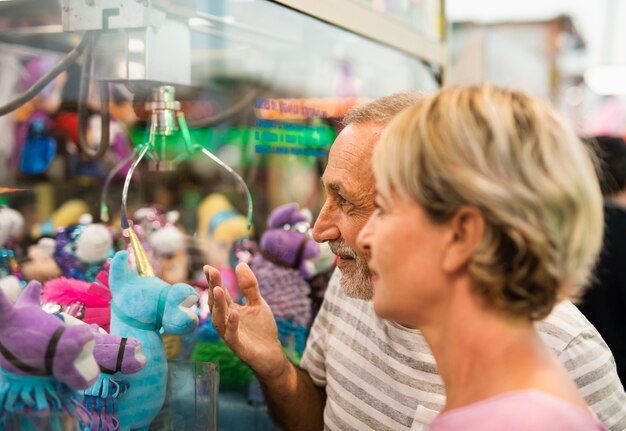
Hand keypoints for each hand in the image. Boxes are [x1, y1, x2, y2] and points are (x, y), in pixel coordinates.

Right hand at [204, 263, 288, 379]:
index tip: (208, 267)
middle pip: (216, 303)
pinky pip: (231, 335)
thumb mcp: (258, 303)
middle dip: (213, 287)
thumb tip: (240, 263)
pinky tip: (235, 313)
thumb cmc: (262, 329)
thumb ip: (249, 286)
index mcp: (230, 309)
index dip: (214, 280)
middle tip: (211, 272)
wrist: (272, 354)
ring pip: (218, 319)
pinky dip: (232, 324)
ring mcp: (230, 334)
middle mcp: (226, 321)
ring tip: (218, 289)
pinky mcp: (238, 347)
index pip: (219, 293)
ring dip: (218, 305)